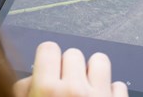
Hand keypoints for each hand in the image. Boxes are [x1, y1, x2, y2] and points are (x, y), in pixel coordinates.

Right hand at [13, 42, 128, 96]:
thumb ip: (24, 90)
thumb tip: (31, 77)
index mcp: (46, 91)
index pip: (49, 49)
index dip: (48, 60)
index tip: (49, 71)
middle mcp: (74, 92)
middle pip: (73, 53)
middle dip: (69, 69)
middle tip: (64, 88)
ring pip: (100, 60)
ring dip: (93, 73)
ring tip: (85, 89)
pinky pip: (118, 85)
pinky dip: (111, 93)